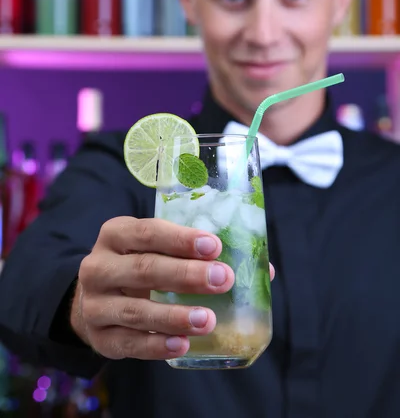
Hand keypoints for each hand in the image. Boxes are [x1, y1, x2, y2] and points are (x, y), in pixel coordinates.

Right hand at [71, 216, 274, 361]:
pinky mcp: (99, 337)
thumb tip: (265, 270)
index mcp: (116, 234)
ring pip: (136, 311)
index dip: (181, 239)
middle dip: (186, 275)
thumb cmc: (140, 264)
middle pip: (144, 269)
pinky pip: (129, 344)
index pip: (147, 232)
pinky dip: (157, 345)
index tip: (214, 246)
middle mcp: (98, 266)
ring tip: (208, 319)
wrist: (96, 297)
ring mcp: (94, 304)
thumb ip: (200, 253)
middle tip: (223, 280)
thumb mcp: (158, 249)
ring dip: (175, 315)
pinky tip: (183, 343)